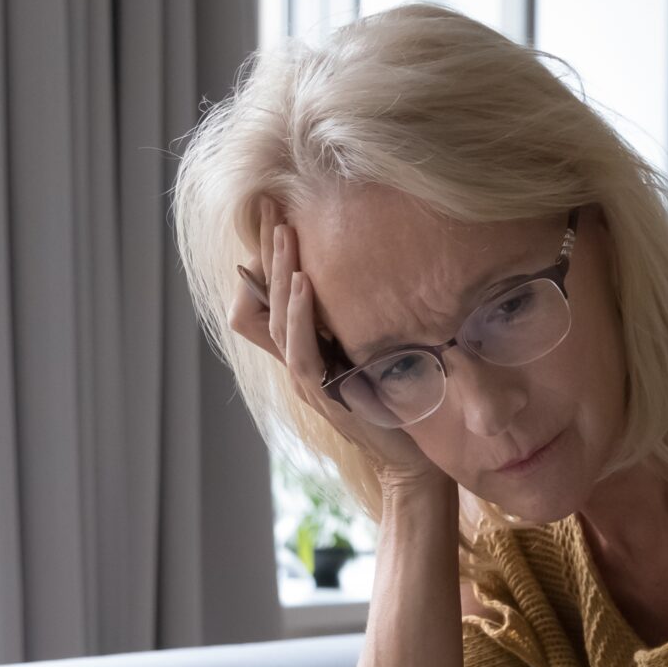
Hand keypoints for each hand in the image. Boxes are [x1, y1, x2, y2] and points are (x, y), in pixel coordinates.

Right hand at [230, 211, 439, 485]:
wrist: (409, 460)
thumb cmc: (394, 402)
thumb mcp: (370, 347)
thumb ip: (353, 319)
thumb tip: (358, 267)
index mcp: (301, 350)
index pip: (258, 301)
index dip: (260, 260)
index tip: (276, 215)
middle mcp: (295, 364)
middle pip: (258, 303)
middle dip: (266, 252)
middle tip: (273, 206)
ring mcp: (306, 382)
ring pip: (274, 322)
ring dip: (279, 273)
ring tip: (286, 233)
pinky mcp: (325, 397)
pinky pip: (299, 351)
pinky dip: (298, 314)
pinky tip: (303, 281)